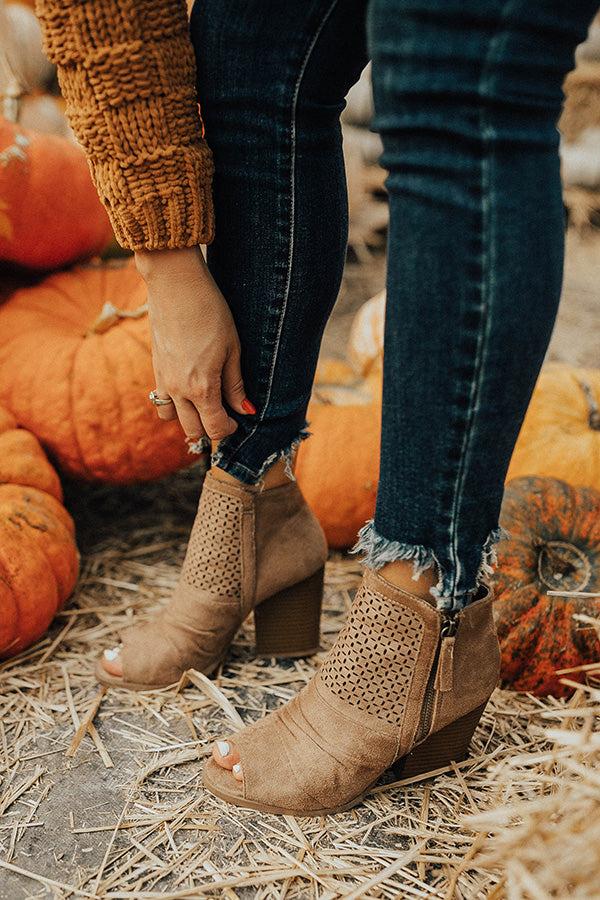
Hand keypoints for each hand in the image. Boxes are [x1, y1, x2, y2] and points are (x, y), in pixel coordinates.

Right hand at [135, 247, 255, 442]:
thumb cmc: (210, 312)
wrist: (175, 284)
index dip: (230, 429)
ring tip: (203, 401)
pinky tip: (188, 385)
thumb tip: (246, 410)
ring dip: (187, 416)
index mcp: (201, 388)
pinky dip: (173, 402)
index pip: (215, 428)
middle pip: (192, 429)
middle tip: (223, 412)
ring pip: (171, 417)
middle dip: (209, 427)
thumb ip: (235, 384)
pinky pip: (160, 399)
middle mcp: (178, 390)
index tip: (238, 419)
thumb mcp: (232, 348)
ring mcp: (162, 379)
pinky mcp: (154, 367)